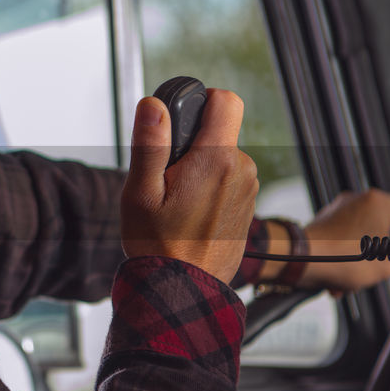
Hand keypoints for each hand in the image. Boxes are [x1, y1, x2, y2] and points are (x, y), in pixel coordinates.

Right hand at [121, 89, 258, 283]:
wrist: (183, 291)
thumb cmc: (158, 246)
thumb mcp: (141, 193)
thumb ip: (150, 144)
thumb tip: (153, 104)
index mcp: (217, 161)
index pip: (226, 100)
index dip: (203, 100)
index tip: (181, 122)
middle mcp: (242, 171)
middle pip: (219, 132)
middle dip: (193, 145)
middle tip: (167, 179)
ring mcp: (249, 189)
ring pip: (223, 157)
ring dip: (201, 169)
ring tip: (177, 202)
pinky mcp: (248, 206)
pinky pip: (229, 180)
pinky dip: (210, 187)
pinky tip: (191, 214)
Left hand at [298, 188, 389, 293]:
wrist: (300, 260)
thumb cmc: (343, 258)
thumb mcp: (388, 265)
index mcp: (377, 201)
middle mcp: (356, 199)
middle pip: (380, 228)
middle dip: (376, 255)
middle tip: (373, 271)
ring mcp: (336, 209)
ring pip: (358, 238)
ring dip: (357, 262)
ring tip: (351, 281)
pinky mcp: (321, 222)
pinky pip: (339, 241)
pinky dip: (340, 260)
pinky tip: (337, 279)